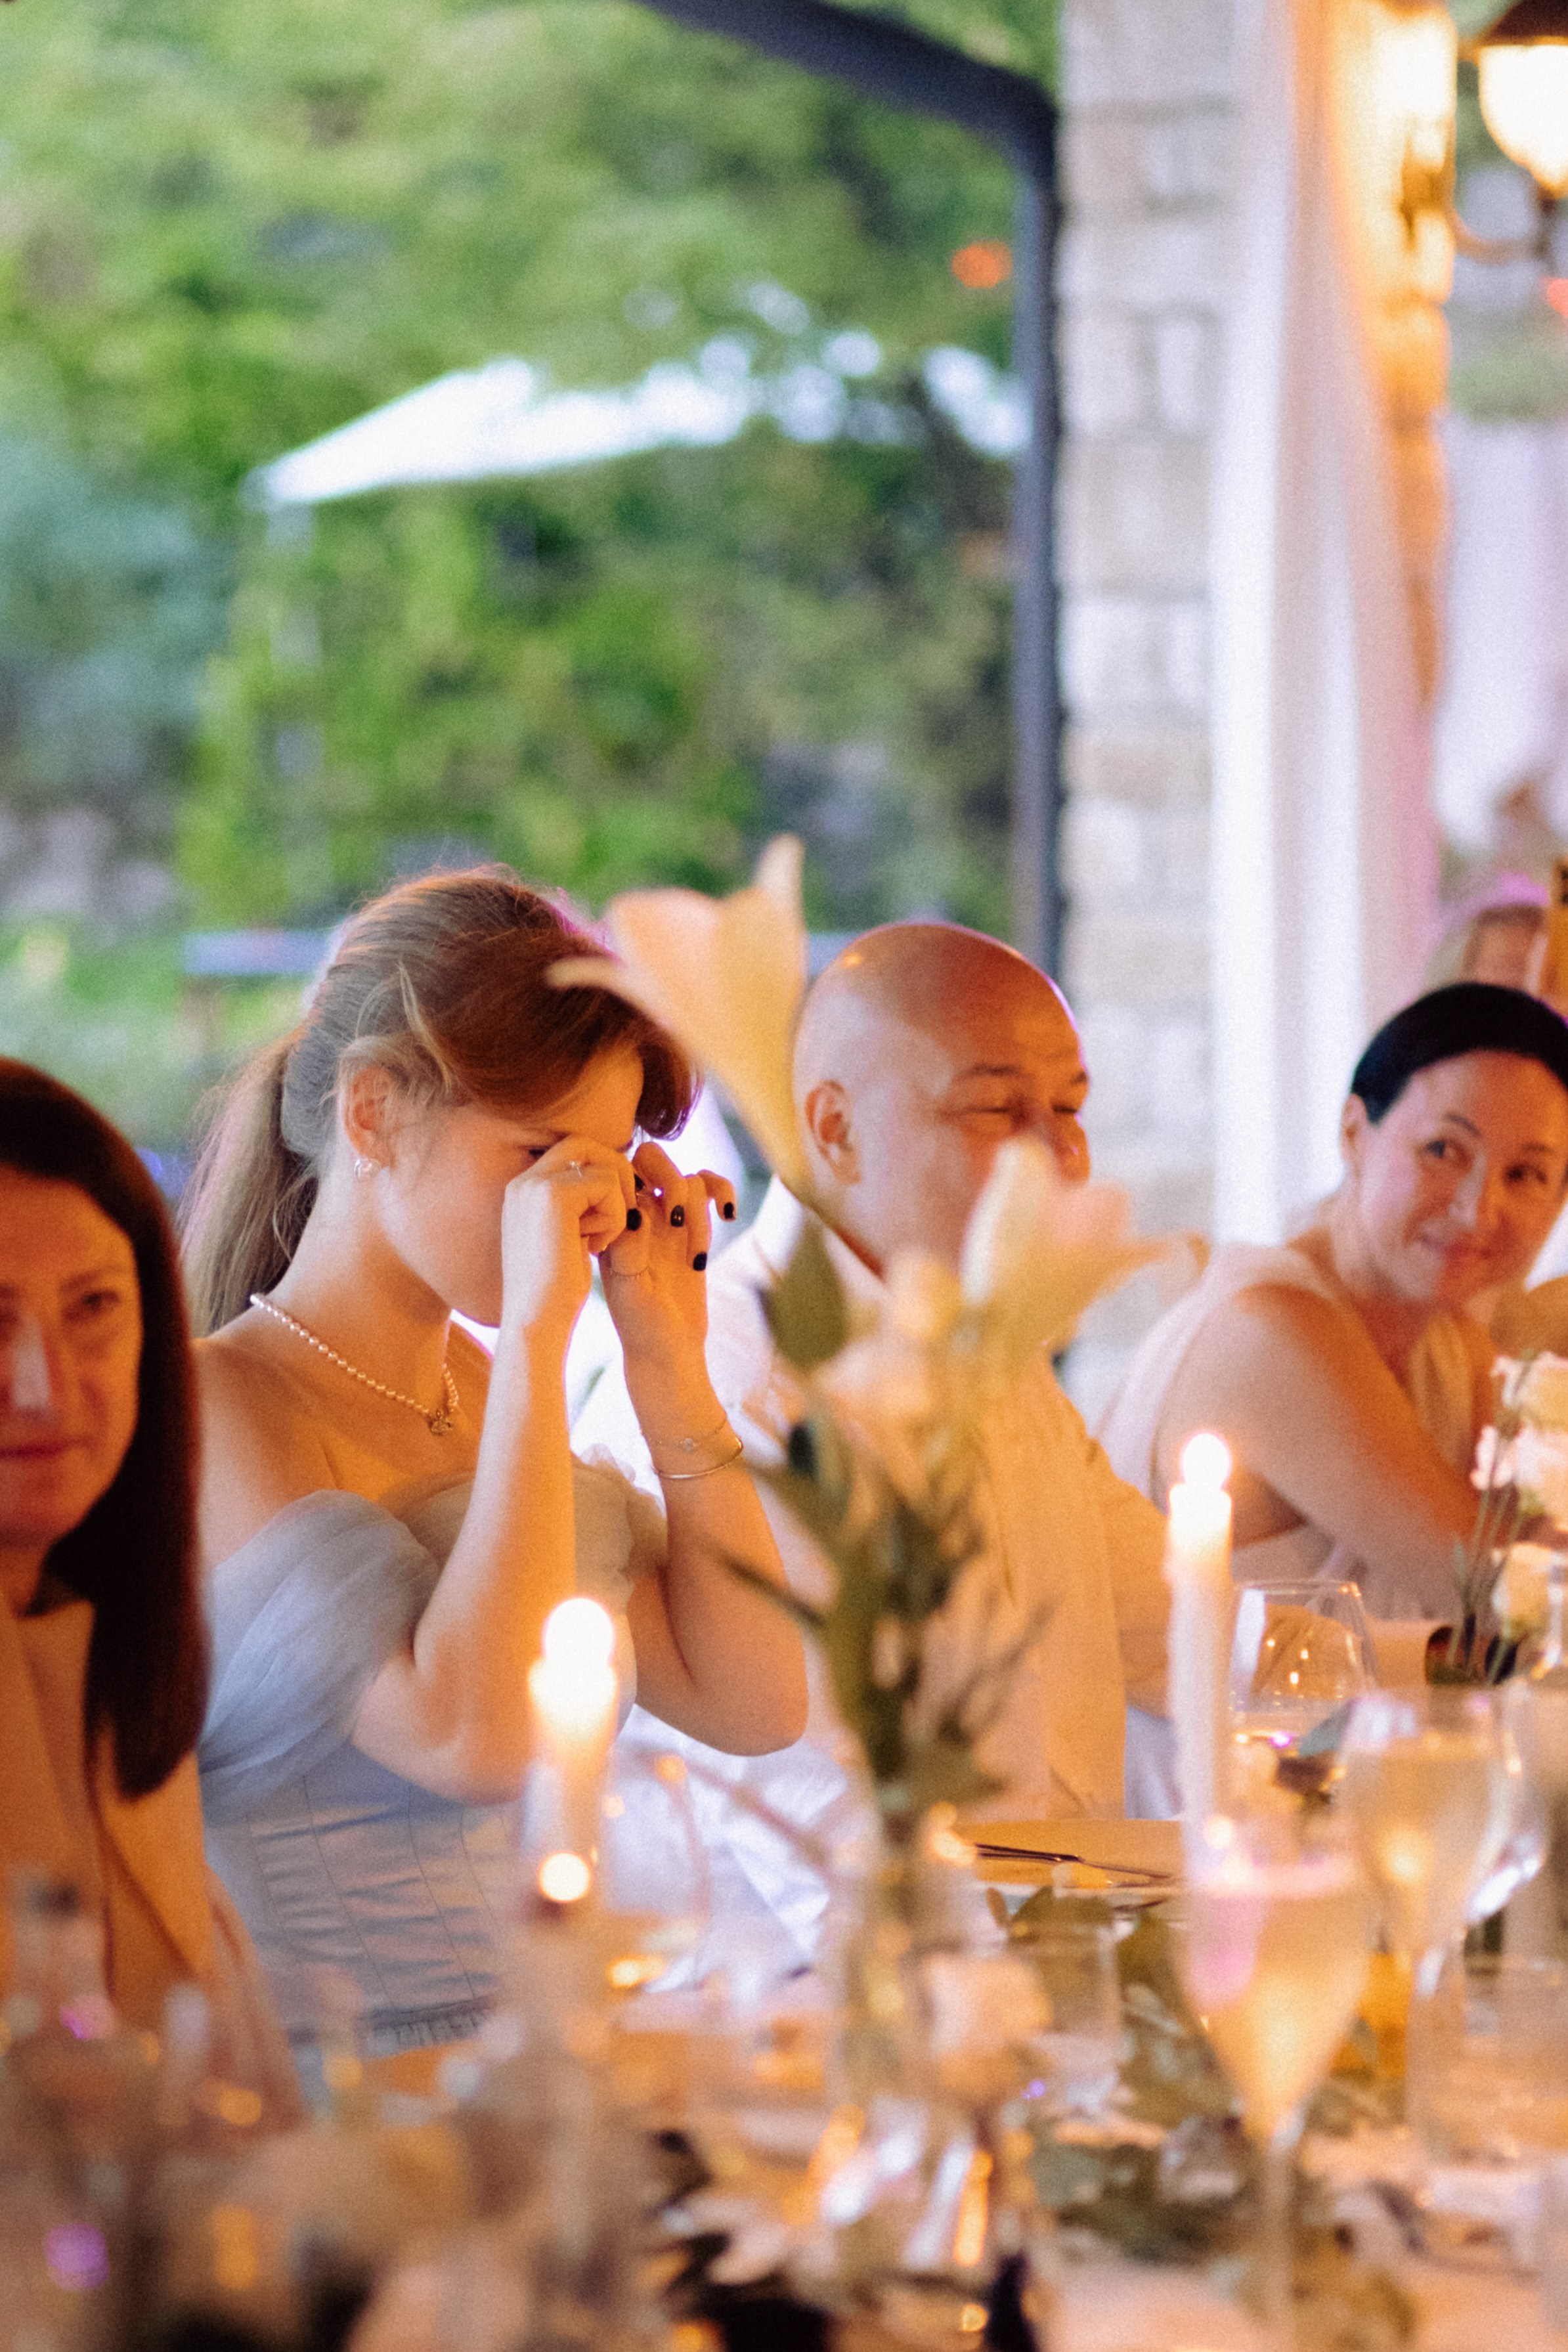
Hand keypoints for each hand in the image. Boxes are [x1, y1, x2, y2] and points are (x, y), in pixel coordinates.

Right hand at [497, 1139, 633, 1344]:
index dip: (602, 1173)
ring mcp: (534, 1184)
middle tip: (624, 1215)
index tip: (615, 1211)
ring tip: (601, 1241)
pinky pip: (606, 1184)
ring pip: (601, 1164)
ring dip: (616, 1202)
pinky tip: (596, 1247)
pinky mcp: (554, 1194)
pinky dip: (614, 1216)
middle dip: (615, 1174)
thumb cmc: (555, 1294)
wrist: (536, 1323)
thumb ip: (580, 1207)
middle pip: (586, 1144)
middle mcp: (524, 1181)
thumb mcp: (568, 1239)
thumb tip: (615, 1179)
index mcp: (523, 1190)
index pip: (572, 1151)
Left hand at [599, 1141, 735, 1376]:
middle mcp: (636, 1212)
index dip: (638, 1192)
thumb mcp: (630, 1294)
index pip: (620, 1173)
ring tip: (696, 1255)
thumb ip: (628, 1252)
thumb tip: (639, 1213)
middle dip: (671, 1180)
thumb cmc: (642, 1326)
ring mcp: (667, 1218)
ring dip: (699, 1212)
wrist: (668, 1349)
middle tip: (677, 1218)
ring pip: (688, 1176)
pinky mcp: (695, 1226)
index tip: (646, 1233)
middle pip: (651, 1158)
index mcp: (611, 1222)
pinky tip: (729, 1215)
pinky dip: (723, 1191)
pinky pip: (709, 1187)